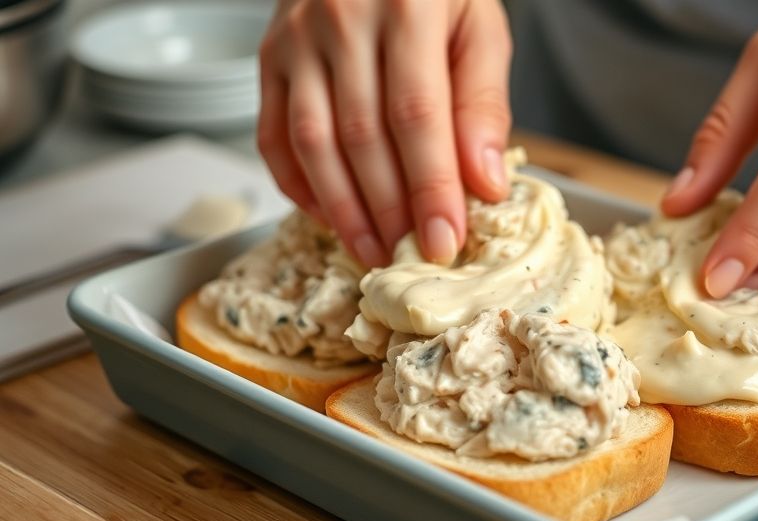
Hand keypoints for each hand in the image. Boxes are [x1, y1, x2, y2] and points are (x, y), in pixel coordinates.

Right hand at [257, 0, 511, 266]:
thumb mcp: (480, 26)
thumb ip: (484, 103)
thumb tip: (485, 185)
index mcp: (407, 7)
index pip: (417, 116)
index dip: (430, 187)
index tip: (445, 241)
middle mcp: (342, 21)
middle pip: (362, 136)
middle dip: (390, 210)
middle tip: (412, 257)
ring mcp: (296, 40)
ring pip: (312, 143)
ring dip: (343, 209)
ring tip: (373, 251)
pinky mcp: (270, 58)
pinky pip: (273, 135)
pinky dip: (298, 185)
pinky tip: (328, 216)